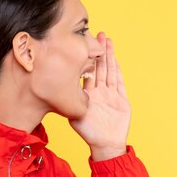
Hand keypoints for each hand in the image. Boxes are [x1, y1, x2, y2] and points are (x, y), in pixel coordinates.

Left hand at [69, 32, 130, 160]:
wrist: (105, 144)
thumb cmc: (88, 132)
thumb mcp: (74, 114)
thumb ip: (69, 101)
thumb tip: (56, 86)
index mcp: (87, 93)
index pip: (86, 71)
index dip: (86, 57)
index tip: (82, 43)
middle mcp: (99, 91)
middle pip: (100, 66)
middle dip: (99, 49)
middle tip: (97, 33)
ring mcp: (110, 93)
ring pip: (109, 70)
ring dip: (109, 55)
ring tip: (107, 39)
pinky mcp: (121, 98)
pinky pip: (119, 81)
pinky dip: (117, 69)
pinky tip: (115, 58)